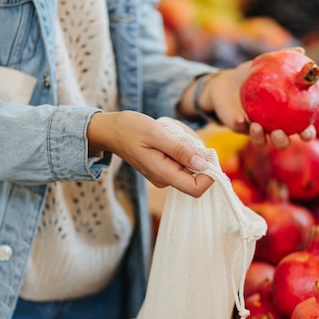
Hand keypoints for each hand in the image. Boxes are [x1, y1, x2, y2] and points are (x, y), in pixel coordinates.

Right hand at [87, 111, 213, 196]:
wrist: (110, 130)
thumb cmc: (130, 129)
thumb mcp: (157, 134)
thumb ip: (180, 150)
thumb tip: (203, 164)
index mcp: (163, 174)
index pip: (196, 189)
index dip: (208, 175)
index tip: (207, 153)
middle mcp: (164, 179)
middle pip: (195, 175)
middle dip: (196, 155)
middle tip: (181, 136)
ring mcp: (163, 174)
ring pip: (189, 166)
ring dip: (187, 149)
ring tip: (171, 134)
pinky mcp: (162, 168)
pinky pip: (180, 161)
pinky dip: (180, 148)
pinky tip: (168, 137)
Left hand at [184, 62, 316, 148]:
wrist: (226, 82)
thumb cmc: (253, 76)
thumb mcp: (267, 65)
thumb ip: (284, 59)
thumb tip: (301, 51)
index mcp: (285, 116)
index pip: (301, 129)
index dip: (307, 133)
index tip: (307, 131)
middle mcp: (272, 126)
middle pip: (282, 141)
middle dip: (283, 141)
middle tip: (280, 133)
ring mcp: (255, 128)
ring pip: (261, 141)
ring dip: (260, 138)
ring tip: (257, 127)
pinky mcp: (238, 126)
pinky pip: (240, 128)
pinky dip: (241, 124)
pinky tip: (240, 118)